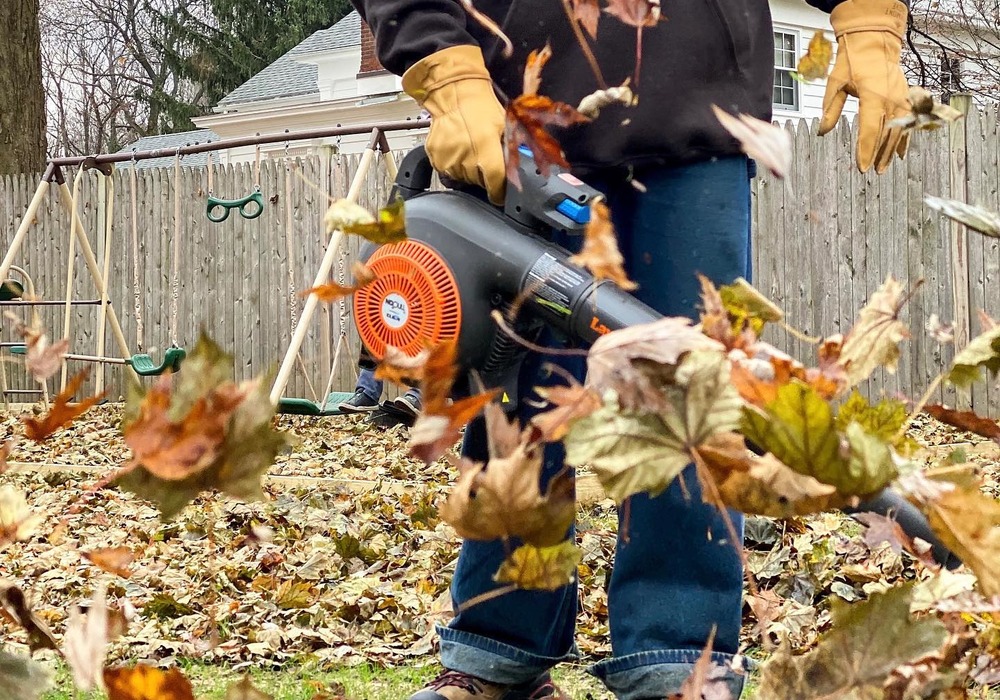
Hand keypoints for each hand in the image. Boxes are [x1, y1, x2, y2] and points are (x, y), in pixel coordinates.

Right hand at [402, 45, 506, 203]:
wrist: (454, 94)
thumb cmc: (481, 107)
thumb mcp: (504, 127)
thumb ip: (509, 152)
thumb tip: (516, 170)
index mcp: (486, 151)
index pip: (495, 185)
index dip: (499, 193)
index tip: (501, 194)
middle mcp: (466, 160)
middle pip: (479, 182)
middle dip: (485, 175)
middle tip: (485, 156)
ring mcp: (449, 160)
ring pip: (463, 178)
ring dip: (470, 170)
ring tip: (471, 149)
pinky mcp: (436, 159)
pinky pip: (448, 171)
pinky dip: (456, 164)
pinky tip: (459, 148)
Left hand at [818, 0, 909, 173]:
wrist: (875, 41)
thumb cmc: (853, 61)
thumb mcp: (835, 84)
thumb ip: (830, 109)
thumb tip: (822, 131)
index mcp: (872, 97)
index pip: (869, 131)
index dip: (866, 151)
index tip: (862, 167)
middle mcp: (890, 99)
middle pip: (886, 135)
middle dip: (878, 155)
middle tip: (872, 172)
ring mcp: (901, 98)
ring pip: (898, 130)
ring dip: (890, 150)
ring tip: (883, 167)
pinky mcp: (906, 96)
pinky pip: (907, 122)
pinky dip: (903, 138)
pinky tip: (899, 153)